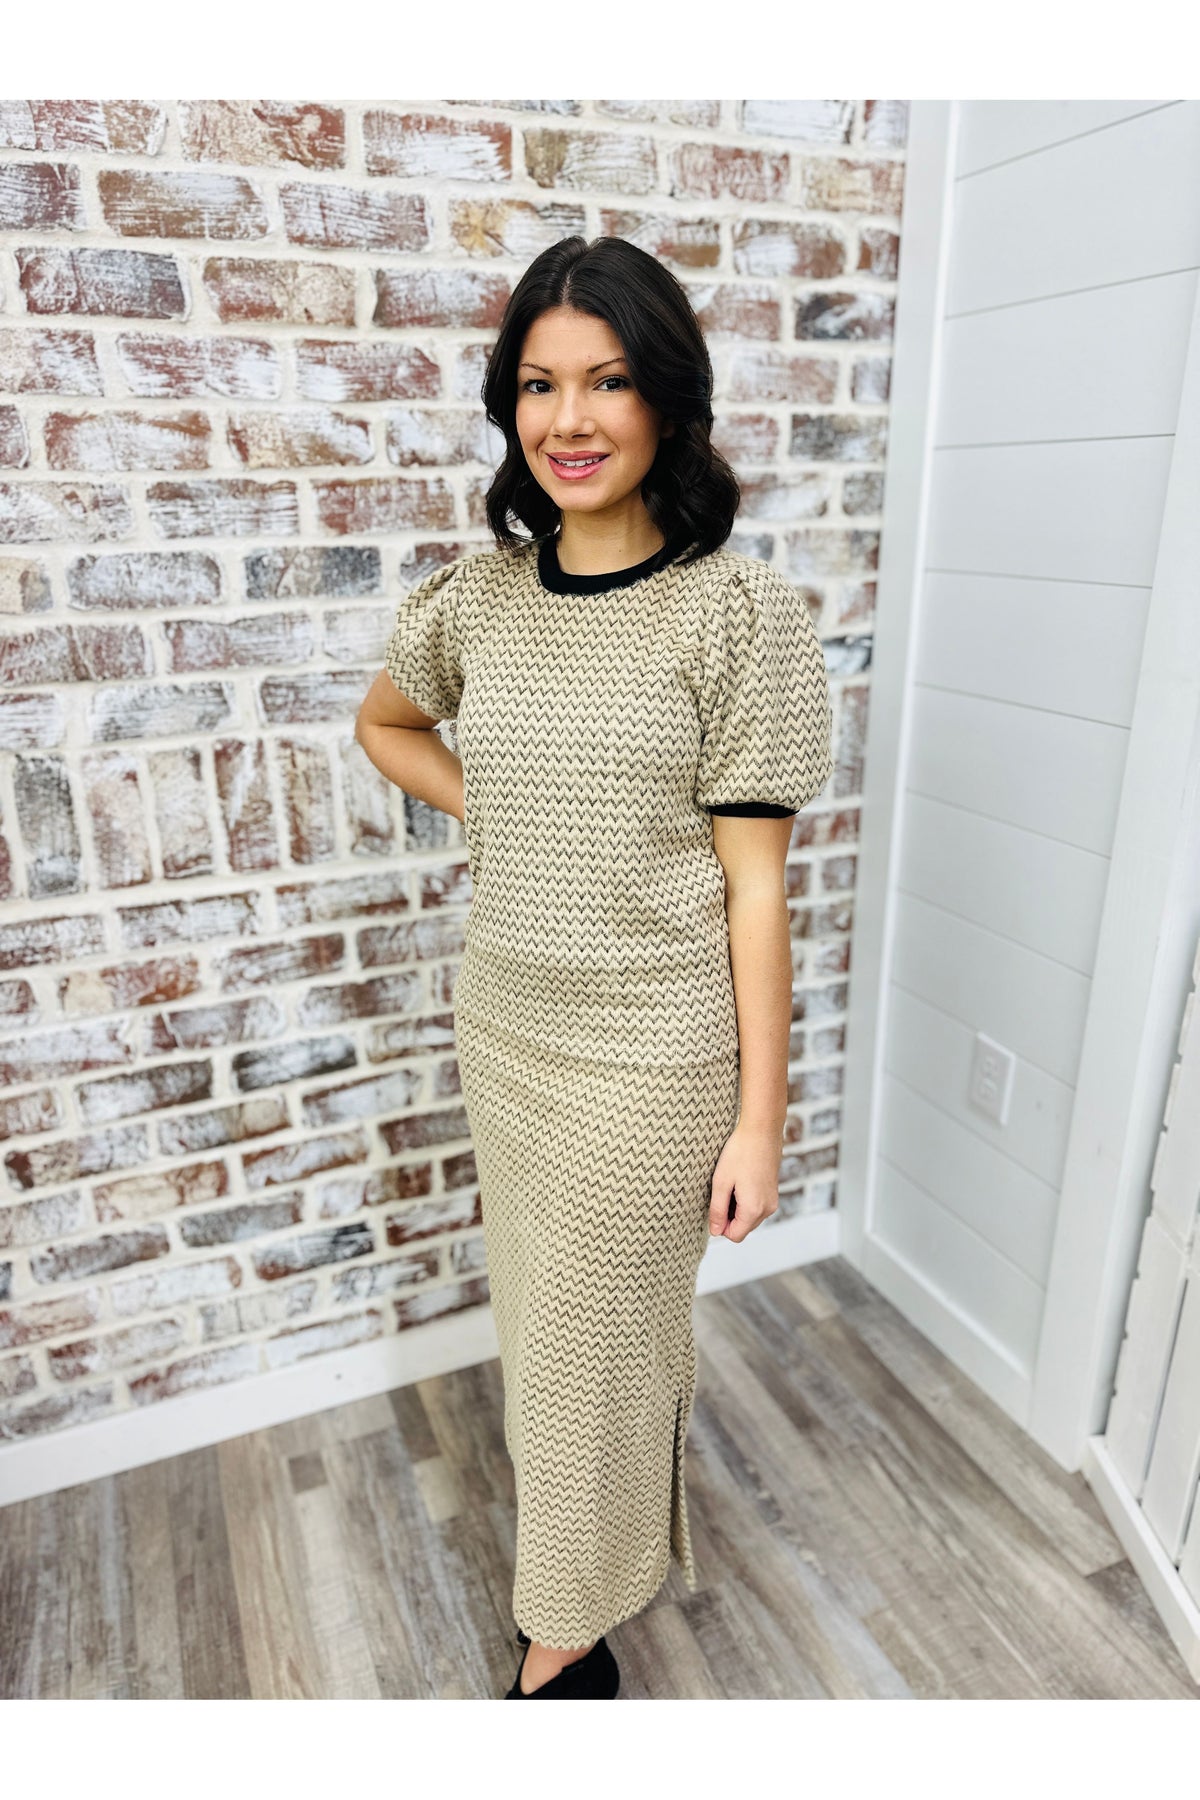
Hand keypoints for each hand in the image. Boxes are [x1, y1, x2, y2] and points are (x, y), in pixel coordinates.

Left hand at [707, 1121, 783, 1241]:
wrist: (762, 1130)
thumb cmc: (740, 1153)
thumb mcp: (721, 1182)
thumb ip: (717, 1210)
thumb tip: (715, 1231)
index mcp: (754, 1209)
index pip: (735, 1235)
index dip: (720, 1226)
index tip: (714, 1205)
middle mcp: (768, 1209)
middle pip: (743, 1228)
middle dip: (729, 1217)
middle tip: (721, 1191)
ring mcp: (773, 1200)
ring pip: (750, 1218)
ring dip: (737, 1208)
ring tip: (731, 1184)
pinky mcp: (773, 1192)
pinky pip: (757, 1207)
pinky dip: (746, 1200)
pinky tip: (740, 1180)